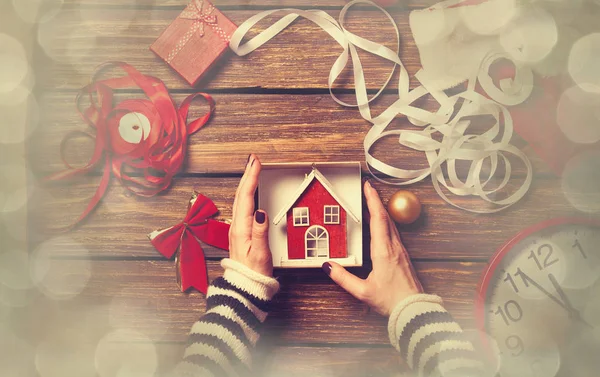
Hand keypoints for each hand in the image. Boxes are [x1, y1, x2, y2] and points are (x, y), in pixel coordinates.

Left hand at [229, 154, 273, 276]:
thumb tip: (261, 212)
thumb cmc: (253, 272)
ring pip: (241, 199)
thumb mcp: (260, 253)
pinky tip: (250, 191)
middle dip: (247, 174)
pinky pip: (243, 206)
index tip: (255, 163)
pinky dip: (247, 193)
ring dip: (246, 182)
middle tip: (253, 159)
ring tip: (252, 169)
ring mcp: (237, 228)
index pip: (246, 197)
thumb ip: (260, 232)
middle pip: (241, 194)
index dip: (251, 178)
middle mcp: (237, 226)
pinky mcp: (240, 232)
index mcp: (241, 228)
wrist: (245, 286)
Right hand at [323, 181, 422, 315]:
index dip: (372, 200)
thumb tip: (328, 266)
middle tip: (366, 189)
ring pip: (390, 224)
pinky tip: (380, 226)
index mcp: (383, 250)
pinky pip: (393, 233)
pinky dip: (385, 223)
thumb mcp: (362, 290)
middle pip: (385, 217)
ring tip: (370, 204)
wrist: (414, 308)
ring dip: (380, 211)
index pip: (378, 218)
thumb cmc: (391, 300)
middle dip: (375, 201)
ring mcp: (401, 250)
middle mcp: (394, 246)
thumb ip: (343, 278)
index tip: (367, 187)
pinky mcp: (403, 256)